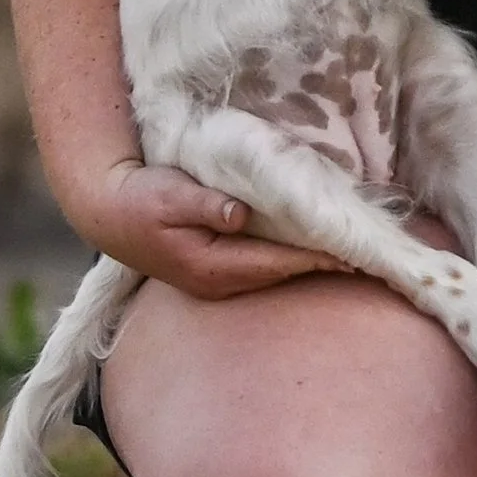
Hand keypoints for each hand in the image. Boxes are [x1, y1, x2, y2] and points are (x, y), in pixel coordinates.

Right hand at [78, 156, 338, 298]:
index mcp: (210, 266)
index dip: (317, 257)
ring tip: (349, 249)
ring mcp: (217, 281)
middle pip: (282, 273)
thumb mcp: (170, 194)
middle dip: (322, 262)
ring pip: (274, 273)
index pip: (277, 262)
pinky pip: (263, 266)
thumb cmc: (140, 199)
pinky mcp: (216, 270)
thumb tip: (239, 213)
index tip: (354, 251)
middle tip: (367, 251)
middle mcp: (218, 282)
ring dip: (308, 261)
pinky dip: (288, 257)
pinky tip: (310, 245)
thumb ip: (206, 204)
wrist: (109, 211)